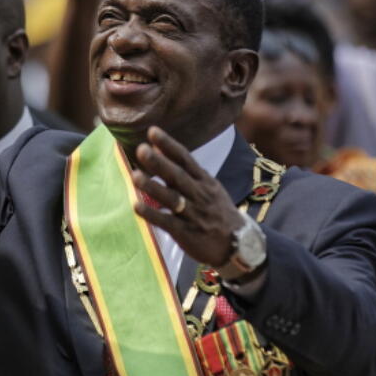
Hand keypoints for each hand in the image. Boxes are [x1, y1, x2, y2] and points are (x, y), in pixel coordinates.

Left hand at [131, 127, 245, 270]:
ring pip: (172, 198)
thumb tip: (162, 151)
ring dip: (153, 187)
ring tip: (135, 175)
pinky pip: (167, 222)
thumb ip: (188, 172)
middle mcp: (199, 194)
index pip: (185, 159)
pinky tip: (136, 206)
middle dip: (159, 163)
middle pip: (178, 176)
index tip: (152, 131)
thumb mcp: (210, 188)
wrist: (240, 244)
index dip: (169, 145)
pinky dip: (152, 214)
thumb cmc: (218, 212)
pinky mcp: (187, 233)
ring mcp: (193, 214)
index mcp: (204, 181)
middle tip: (141, 149)